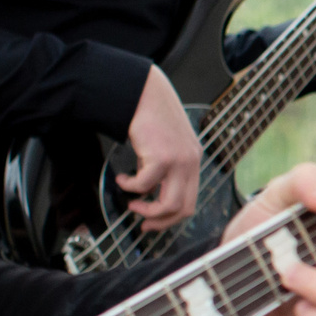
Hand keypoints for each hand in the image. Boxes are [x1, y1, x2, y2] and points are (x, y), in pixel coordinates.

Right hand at [119, 65, 203, 233]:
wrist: (145, 93)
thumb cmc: (151, 115)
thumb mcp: (164, 144)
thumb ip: (163, 167)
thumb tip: (150, 190)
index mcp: (194, 159)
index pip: (191, 200)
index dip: (172, 217)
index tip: (153, 221)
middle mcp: (192, 162)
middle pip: (184, 208)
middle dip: (161, 221)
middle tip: (142, 222)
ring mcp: (180, 161)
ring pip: (169, 204)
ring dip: (146, 209)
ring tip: (131, 201)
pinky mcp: (162, 157)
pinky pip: (144, 185)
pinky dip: (130, 187)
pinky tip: (122, 178)